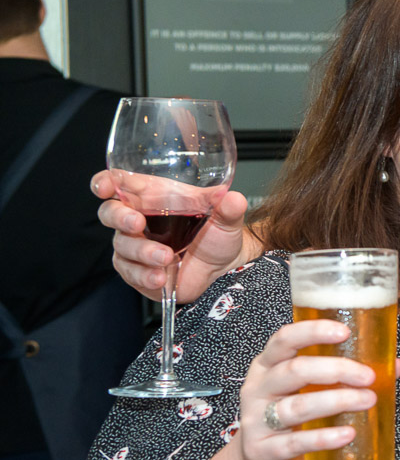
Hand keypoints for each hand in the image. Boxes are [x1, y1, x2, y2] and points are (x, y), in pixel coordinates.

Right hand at [93, 169, 250, 301]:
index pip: (121, 183)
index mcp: (155, 198)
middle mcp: (140, 219)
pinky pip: (130, 272)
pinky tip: (161, 277)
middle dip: (119, 217)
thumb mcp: (226, 219)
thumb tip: (233, 199)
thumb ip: (229, 208)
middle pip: (110, 213)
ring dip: (142, 252)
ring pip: (122, 246)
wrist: (224, 269)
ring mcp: (136, 246)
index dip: (106, 182)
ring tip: (167, 258)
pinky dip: (144, 275)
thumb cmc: (218, 236)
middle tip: (137, 224)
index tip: (104, 187)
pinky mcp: (137, 271)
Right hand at [235, 320, 395, 459]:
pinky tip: (348, 434)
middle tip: (368, 376)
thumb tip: (394, 365)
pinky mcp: (263, 451)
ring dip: (337, 401)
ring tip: (368, 400)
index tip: (344, 331)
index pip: (285, 339)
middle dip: (336, 370)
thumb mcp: (310, 390)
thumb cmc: (292, 418)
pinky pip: (296, 443)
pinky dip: (325, 437)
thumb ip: (346, 375)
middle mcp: (258, 389)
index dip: (313, 332)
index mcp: (268, 365)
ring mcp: (257, 421)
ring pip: (297, 407)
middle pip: (295, 371)